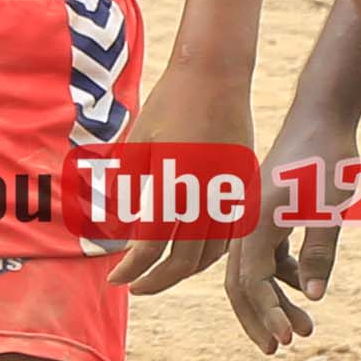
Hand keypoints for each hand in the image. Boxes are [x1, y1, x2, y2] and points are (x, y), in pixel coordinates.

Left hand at [98, 57, 253, 295]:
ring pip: (212, 251)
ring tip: (162, 274)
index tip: (115, 277)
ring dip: (185, 269)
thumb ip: (126, 187)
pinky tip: (195, 253)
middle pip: (183, 259)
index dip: (131, 268)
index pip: (150, 245)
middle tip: (135, 287)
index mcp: (173, 184)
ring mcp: (230, 190)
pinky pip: (231, 231)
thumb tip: (115, 226)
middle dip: (156, 279)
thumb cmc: (169, 103)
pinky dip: (213, 250)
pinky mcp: (245, 184)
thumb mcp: (137, 143)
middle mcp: (205, 193)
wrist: (215, 73)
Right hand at [219, 115, 354, 353]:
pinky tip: (308, 293)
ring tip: (304, 329)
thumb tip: (315, 297)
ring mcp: (254, 219)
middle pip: (240, 284)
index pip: (250, 281)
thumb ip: (319, 252)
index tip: (288, 339)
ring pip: (255, 272)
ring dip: (274, 302)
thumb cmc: (326, 157)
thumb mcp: (329, 206)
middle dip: (260, 318)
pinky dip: (283, 278)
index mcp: (253, 221)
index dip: (266, 314)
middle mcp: (245, 222)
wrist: (323, 114)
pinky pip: (268, 256)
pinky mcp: (269, 215)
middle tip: (282, 348)